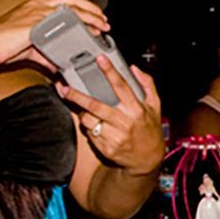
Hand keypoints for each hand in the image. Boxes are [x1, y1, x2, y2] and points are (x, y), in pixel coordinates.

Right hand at [0, 0, 101, 66]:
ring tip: (103, 25)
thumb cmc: (0, 45)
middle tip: (104, 16)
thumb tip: (55, 65)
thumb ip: (44, 55)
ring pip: (72, 7)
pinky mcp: (39, 22)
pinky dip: (81, 25)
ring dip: (91, 15)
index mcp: (34, 6)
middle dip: (91, 6)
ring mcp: (38, 12)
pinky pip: (65, 20)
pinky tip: (90, 31)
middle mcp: (37, 5)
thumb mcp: (28, 49)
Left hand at [60, 58, 164, 175]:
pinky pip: (89, 133)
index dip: (110, 71)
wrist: (148, 159)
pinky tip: (97, 127)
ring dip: (83, 114)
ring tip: (87, 111)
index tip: (100, 59)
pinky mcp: (106, 148)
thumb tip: (134, 68)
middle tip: (64, 89)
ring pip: (88, 120)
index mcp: (136, 110)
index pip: (121, 86)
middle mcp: (124, 122)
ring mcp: (114, 137)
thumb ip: (147, 85)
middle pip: (95, 105)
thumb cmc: (150, 130)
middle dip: (77, 96)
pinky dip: (89, 128)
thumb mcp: (155, 106)